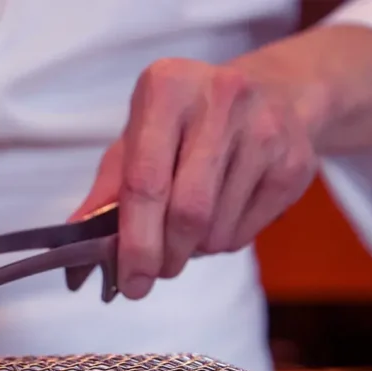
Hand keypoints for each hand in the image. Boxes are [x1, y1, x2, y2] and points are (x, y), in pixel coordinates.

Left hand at [73, 57, 318, 299]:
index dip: (136, 242)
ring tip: (187, 234)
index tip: (131, 281)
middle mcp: (220, 98)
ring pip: (218, 227)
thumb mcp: (136, 142)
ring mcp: (265, 127)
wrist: (272, 92)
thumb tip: (76, 252)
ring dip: (194, 250)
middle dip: (166, 255)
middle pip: (188, 211)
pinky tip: (219, 219)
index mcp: (166, 88)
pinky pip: (248, 230)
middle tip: (156, 271)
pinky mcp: (296, 159)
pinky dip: (224, 242)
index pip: (145, 182)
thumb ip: (107, 193)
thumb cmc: (184, 124)